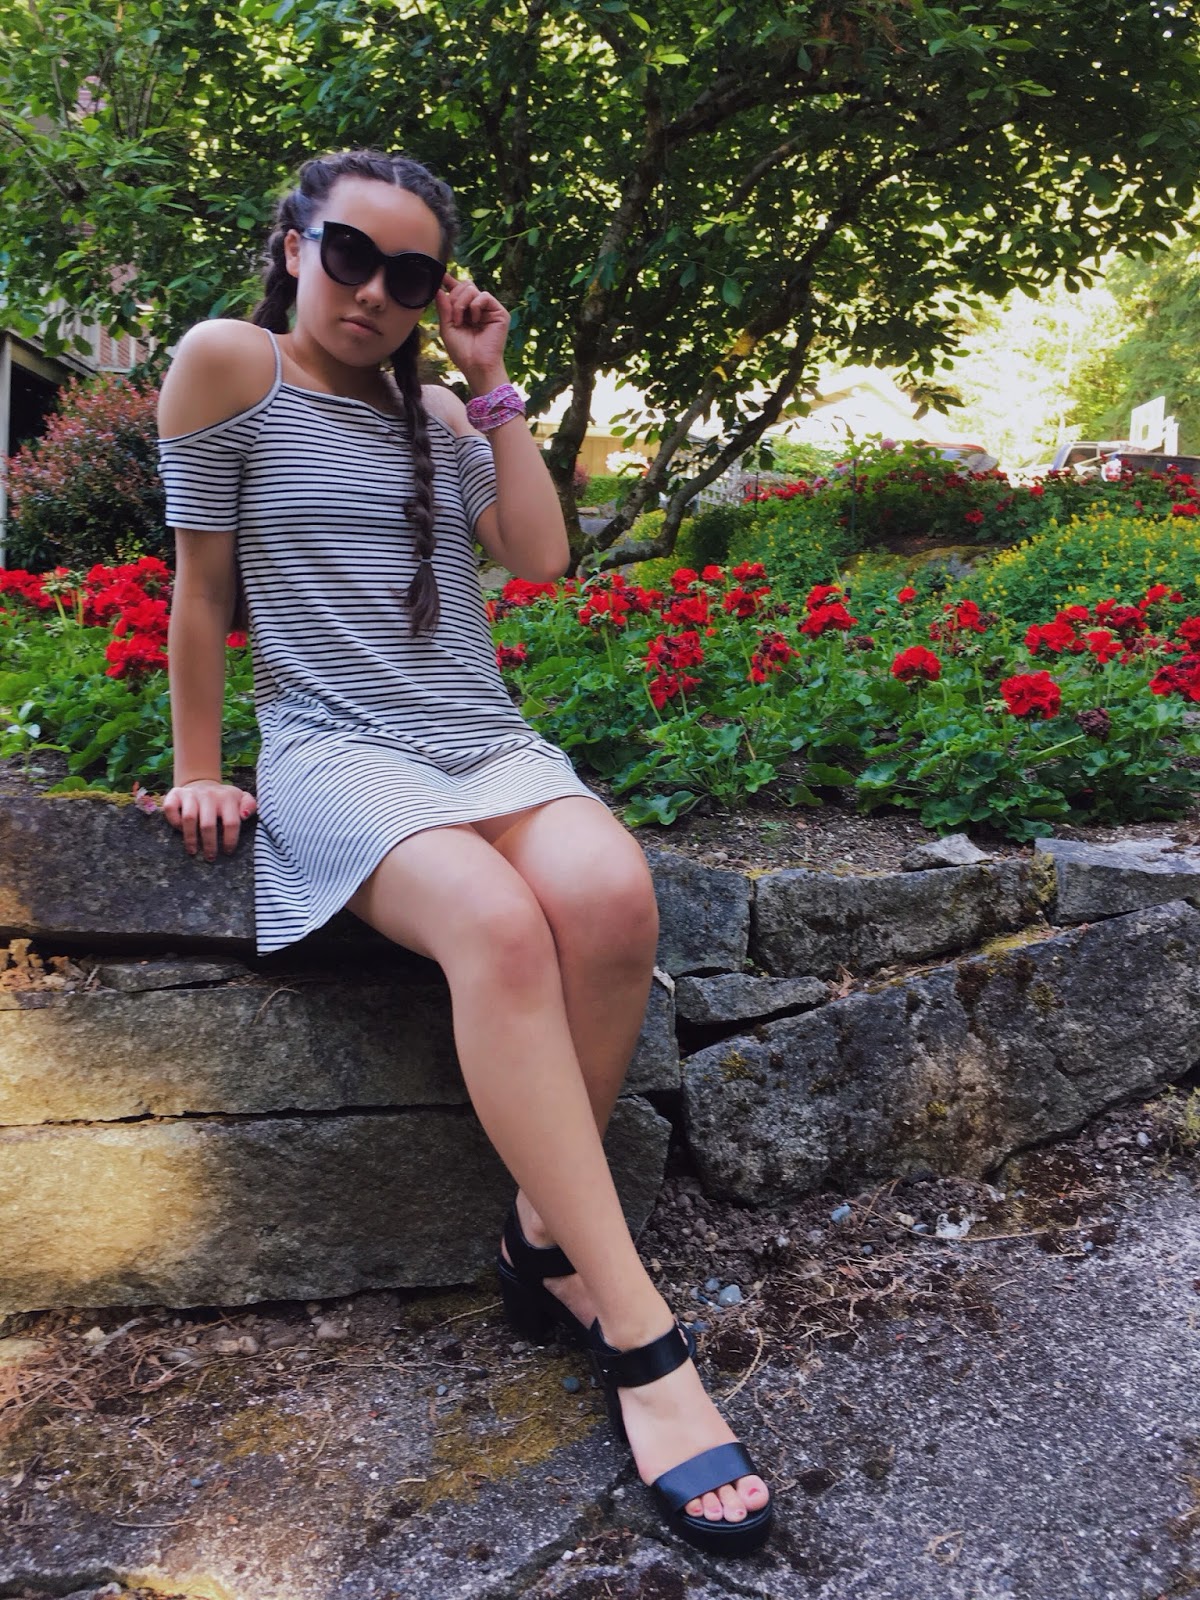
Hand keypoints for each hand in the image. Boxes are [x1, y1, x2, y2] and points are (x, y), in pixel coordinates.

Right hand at [161, 779, 256, 862]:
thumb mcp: (241, 799)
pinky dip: (174, 821)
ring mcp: (191, 794)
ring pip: (189, 818)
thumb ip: (250, 806)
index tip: (228, 852)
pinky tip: (179, 830)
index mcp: (228, 798)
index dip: (230, 840)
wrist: (202, 783)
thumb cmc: (224, 799)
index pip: (231, 822)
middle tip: (210, 858)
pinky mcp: (175, 794)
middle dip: (209, 844)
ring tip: (193, 851)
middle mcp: (209, 794)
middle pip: (208, 824)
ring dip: (191, 838)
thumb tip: (245, 816)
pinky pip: (170, 809)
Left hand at [435, 273, 509, 388]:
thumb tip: (438, 288)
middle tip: (453, 317)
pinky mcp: (499, 312)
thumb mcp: (447, 328)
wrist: (476, 366)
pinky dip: (474, 306)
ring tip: (461, 322)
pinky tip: (474, 320)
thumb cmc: (462, 352)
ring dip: (461, 304)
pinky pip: (483, 296)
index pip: (458, 290)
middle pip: (465, 285)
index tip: (440, 275)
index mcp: (466, 311)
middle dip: (454, 297)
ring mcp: (489, 309)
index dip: (450, 281)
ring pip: (471, 288)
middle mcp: (478, 308)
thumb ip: (443, 308)